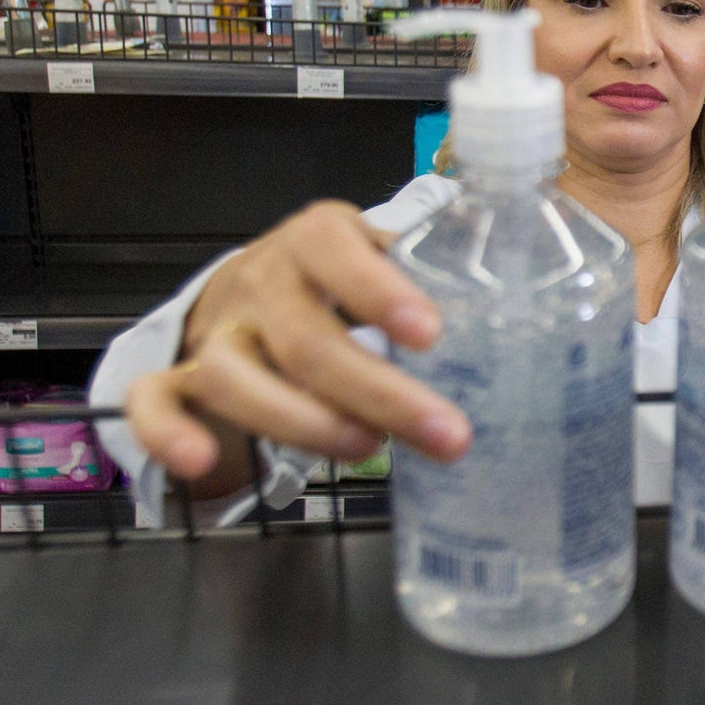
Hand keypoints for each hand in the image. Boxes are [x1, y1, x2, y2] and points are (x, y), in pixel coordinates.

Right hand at [126, 201, 470, 493]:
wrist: (249, 297)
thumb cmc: (339, 289)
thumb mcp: (386, 266)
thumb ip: (442, 279)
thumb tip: (552, 314)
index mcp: (317, 242)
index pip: (334, 246)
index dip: (377, 288)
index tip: (430, 334)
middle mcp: (262, 283)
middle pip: (305, 335)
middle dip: (379, 390)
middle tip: (446, 433)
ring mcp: (216, 331)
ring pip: (235, 373)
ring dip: (302, 421)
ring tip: (367, 450)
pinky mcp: (177, 377)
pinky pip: (153, 401)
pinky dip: (169, 433)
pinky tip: (203, 463)